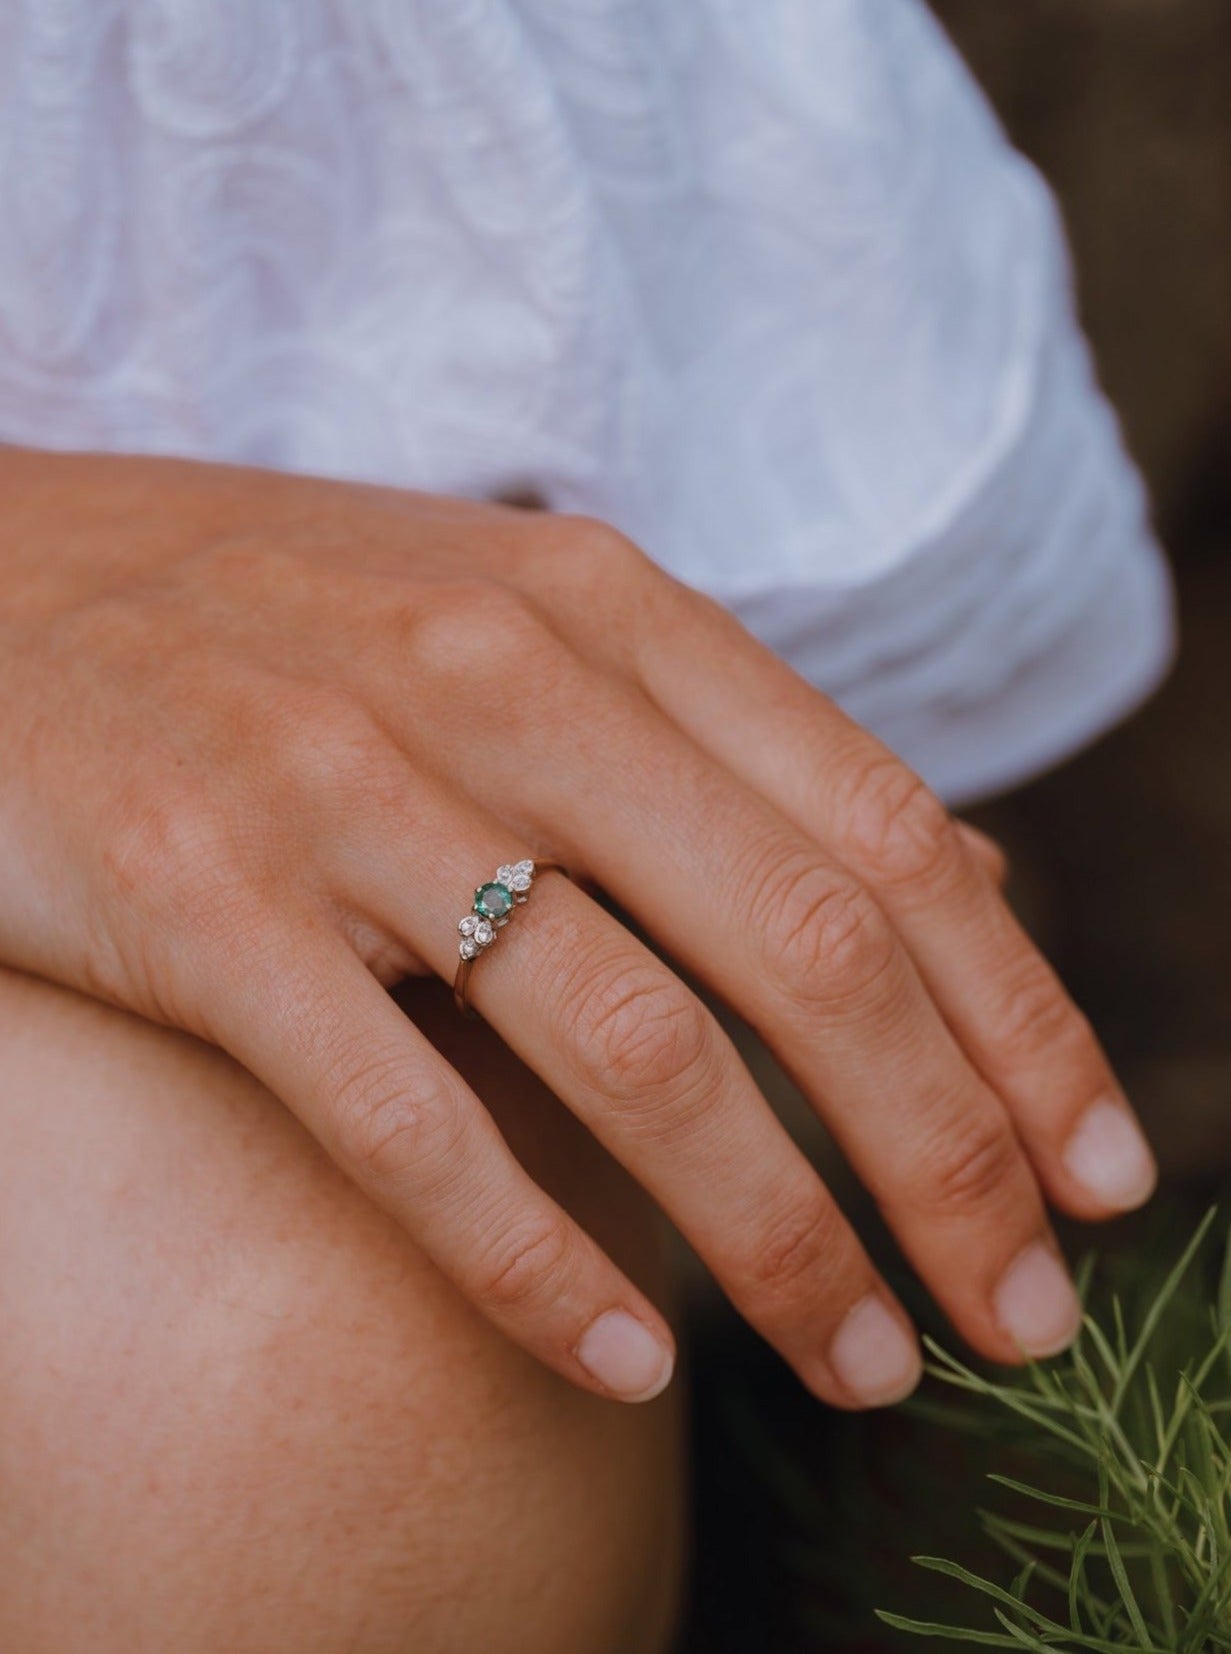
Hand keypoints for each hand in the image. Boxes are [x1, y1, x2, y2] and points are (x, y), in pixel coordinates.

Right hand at [0, 447, 1155, 1405]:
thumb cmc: (271, 619)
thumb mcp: (516, 619)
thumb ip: (713, 747)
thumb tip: (945, 893)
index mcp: (604, 606)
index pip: (887, 834)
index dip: (1022, 1019)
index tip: (1098, 1174)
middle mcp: (501, 678)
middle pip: (808, 953)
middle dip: (950, 1158)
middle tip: (1019, 1320)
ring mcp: (346, 785)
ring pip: (638, 1054)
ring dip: (781, 1241)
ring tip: (865, 1365)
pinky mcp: (199, 898)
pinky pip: (409, 1125)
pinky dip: (534, 1266)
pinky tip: (620, 1366)